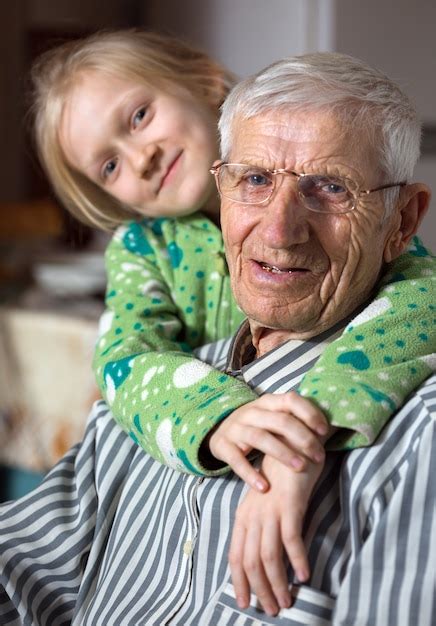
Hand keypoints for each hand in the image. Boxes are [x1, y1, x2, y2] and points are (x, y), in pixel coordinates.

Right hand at [208, 392, 327, 491]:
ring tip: (300, 468)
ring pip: (260, 437)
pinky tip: (264, 487)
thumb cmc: (257, 426)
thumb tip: (332, 427)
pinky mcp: (223, 445)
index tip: (324, 431)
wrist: (219, 431)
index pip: (291, 400)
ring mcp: (236, 428)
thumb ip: (294, 418)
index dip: (309, 413)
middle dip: (303, 439)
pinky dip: (250, 474)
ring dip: (282, 453)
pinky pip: (237, 459)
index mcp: (268, 402)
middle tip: (319, 457)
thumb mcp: (272, 417)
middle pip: (280, 421)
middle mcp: (252, 412)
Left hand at [228, 454, 323, 615]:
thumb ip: (263, 525)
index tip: (246, 603)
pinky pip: (290, 538)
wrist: (293, 441)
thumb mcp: (267, 502)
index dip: (239, 582)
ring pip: (267, 556)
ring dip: (278, 582)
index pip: (235, 555)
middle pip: (250, 561)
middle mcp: (252, 514)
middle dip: (260, 590)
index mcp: (244, 515)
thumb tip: (266, 558)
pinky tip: (304, 575)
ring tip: (288, 601)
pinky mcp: (289, 504)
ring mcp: (269, 509)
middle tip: (273, 609)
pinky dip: (296, 559)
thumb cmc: (282, 475)